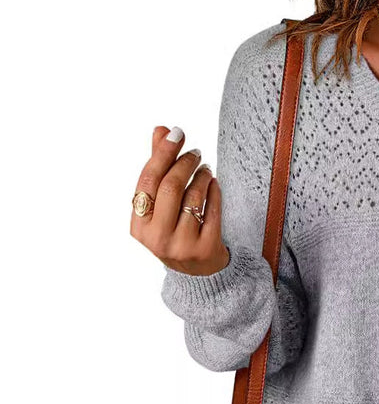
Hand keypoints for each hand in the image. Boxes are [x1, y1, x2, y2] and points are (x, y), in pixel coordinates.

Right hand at [130, 125, 229, 275]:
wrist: (199, 273)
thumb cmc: (176, 231)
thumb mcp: (161, 207)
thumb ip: (159, 169)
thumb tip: (161, 130)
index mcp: (139, 226)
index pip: (148, 181)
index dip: (162, 153)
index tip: (176, 133)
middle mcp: (157, 238)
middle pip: (169, 187)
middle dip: (184, 163)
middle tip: (195, 152)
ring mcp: (182, 246)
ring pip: (192, 198)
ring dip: (201, 176)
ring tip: (205, 168)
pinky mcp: (206, 249)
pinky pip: (212, 211)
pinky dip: (214, 191)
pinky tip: (213, 183)